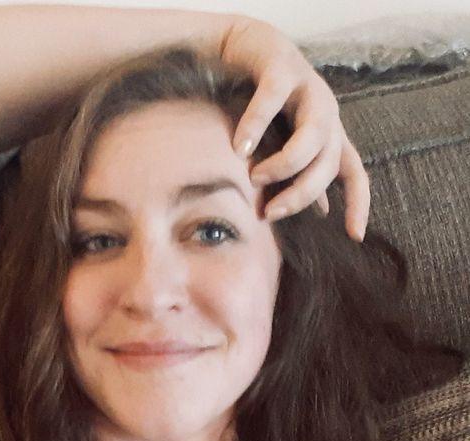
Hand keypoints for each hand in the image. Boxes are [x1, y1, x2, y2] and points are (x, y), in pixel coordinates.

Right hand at [220, 17, 369, 241]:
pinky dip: (255, 126)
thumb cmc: (260, 101)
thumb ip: (297, 175)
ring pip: (312, 137)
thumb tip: (322, 212)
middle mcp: (326, 113)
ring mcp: (308, 89)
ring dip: (284, 165)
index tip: (353, 235)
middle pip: (329, 164)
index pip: (354, 174)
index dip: (358, 204)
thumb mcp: (280, 143)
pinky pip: (272, 101)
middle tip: (271, 212)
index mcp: (328, 133)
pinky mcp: (282, 69)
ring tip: (255, 177)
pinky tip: (239, 147)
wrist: (243, 47)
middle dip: (302, 194)